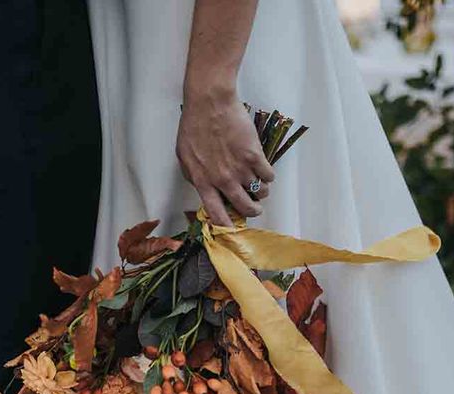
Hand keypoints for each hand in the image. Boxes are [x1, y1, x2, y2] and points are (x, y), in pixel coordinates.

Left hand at [177, 90, 274, 226]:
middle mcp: (223, 180)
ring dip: (262, 192)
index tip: (233, 231)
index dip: (227, 228)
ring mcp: (240, 169)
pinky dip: (269, 176)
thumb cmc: (194, 126)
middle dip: (253, 211)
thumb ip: (195, 177)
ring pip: (261, 193)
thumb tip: (205, 191)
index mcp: (204, 182)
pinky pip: (269, 176)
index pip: (217, 215)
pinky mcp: (254, 156)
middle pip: (245, 208)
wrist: (210, 102)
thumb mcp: (185, 157)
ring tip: (259, 184)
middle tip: (255, 207)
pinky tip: (263, 169)